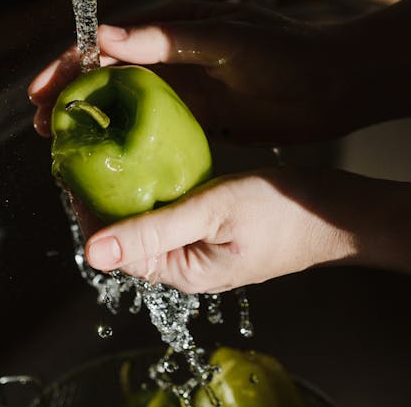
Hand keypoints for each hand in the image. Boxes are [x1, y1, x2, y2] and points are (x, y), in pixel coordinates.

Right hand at [28, 1, 344, 145]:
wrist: (338, 84)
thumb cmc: (288, 52)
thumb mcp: (226, 40)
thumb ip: (167, 39)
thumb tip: (105, 37)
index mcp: (175, 25)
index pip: (107, 42)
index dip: (68, 64)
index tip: (40, 90)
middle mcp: (174, 54)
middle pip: (107, 75)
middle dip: (69, 97)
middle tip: (40, 127)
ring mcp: (186, 88)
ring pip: (124, 106)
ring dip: (92, 123)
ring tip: (62, 149)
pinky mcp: (201, 118)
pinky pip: (153, 131)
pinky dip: (126, 144)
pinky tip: (109, 164)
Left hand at [82, 165, 410, 296]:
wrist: (342, 211)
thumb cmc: (284, 213)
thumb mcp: (213, 212)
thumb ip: (152, 231)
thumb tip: (91, 252)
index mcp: (180, 270)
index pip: (112, 243)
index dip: (85, 204)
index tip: (68, 162)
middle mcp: (184, 261)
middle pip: (124, 227)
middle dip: (101, 189)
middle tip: (84, 144)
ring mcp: (200, 242)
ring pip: (146, 211)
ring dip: (126, 180)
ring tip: (108, 141)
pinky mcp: (214, 222)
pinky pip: (171, 201)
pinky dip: (155, 178)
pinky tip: (149, 148)